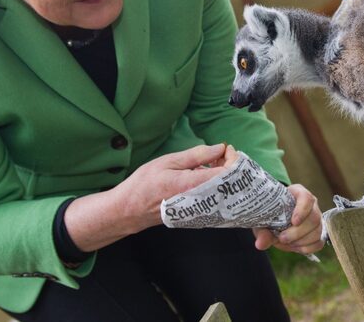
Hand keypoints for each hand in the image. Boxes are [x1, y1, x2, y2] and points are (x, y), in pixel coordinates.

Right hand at [115, 143, 229, 232]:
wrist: (130, 210)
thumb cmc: (145, 184)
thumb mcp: (168, 162)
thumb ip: (196, 155)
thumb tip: (219, 149)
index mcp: (193, 185)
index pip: (227, 174)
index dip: (233, 159)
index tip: (226, 149)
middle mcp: (200, 201)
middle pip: (230, 184)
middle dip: (230, 166)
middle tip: (220, 153)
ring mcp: (199, 211)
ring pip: (225, 192)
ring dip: (224, 175)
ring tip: (212, 162)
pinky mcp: (197, 215)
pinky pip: (216, 199)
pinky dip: (217, 184)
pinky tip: (205, 175)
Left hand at [252, 184, 323, 255]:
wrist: (274, 218)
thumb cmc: (270, 214)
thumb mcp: (263, 219)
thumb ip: (262, 231)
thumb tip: (261, 244)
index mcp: (298, 193)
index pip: (307, 198)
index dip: (302, 210)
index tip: (293, 222)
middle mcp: (311, 205)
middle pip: (314, 218)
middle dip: (298, 232)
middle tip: (282, 238)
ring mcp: (316, 219)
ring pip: (317, 231)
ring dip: (302, 242)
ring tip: (287, 243)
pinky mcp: (317, 232)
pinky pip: (319, 242)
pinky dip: (308, 248)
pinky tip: (296, 248)